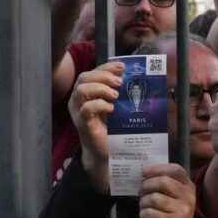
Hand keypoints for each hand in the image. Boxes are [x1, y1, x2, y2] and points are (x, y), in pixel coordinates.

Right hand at [67, 61, 123, 192]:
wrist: (109, 151)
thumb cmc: (114, 127)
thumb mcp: (120, 106)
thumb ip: (123, 92)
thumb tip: (139, 78)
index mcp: (88, 92)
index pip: (92, 72)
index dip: (106, 67)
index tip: (122, 67)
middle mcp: (79, 100)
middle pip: (84, 77)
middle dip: (104, 76)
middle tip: (120, 83)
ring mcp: (78, 111)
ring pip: (81, 89)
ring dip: (101, 89)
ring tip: (116, 96)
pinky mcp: (82, 123)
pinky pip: (86, 108)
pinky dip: (100, 105)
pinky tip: (112, 109)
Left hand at [139, 163, 196, 217]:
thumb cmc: (174, 214)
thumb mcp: (176, 197)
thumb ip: (166, 185)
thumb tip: (144, 174)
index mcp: (188, 187)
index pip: (176, 170)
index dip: (158, 168)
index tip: (144, 172)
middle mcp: (188, 197)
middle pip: (163, 182)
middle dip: (147, 185)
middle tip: (141, 191)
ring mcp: (181, 210)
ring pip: (154, 198)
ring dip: (143, 202)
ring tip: (144, 206)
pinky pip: (150, 213)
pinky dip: (143, 214)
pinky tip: (146, 216)